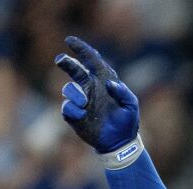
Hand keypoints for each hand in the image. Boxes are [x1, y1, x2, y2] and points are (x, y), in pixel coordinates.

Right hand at [54, 35, 138, 152]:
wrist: (120, 143)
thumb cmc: (127, 123)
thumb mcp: (131, 106)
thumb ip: (124, 92)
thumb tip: (109, 83)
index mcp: (103, 82)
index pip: (91, 61)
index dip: (81, 49)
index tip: (69, 41)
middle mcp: (90, 89)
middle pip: (74, 70)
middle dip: (66, 62)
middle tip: (60, 60)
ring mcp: (81, 101)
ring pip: (69, 89)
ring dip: (75, 94)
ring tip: (85, 104)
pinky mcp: (74, 115)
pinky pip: (67, 108)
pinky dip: (73, 109)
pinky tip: (81, 114)